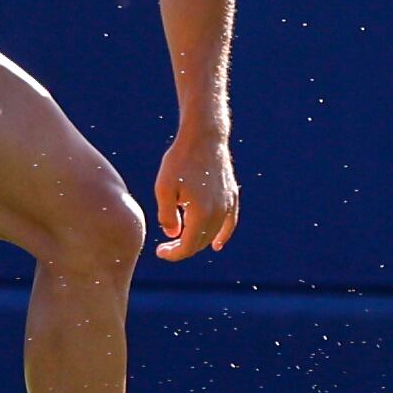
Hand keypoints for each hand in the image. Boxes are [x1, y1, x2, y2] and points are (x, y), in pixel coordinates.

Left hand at [153, 130, 238, 260]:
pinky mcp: (232, 196)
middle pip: (200, 242)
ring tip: (181, 242)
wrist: (204, 137)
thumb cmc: (180, 160)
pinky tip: (217, 245)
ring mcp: (227, 205)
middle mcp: (218, 213)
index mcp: (201, 213)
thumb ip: (167, 215)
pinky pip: (229, 223)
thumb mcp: (164, 187)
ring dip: (197, 242)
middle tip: (166, 246)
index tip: (160, 252)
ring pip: (213, 234)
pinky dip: (223, 235)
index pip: (187, 246)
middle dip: (182, 249)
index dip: (173, 254)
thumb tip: (173, 235)